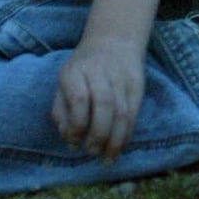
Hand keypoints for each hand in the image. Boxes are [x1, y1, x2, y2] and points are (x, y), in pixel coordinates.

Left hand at [52, 35, 145, 163]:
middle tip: (91, 151)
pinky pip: (134, 113)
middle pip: (104, 105)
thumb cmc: (82, 69)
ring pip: (122, 112)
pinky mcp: (137, 83)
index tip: (74, 142)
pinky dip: (127, 134)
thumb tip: (70, 140)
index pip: (79, 100)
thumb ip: (60, 111)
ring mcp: (121, 76)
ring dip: (115, 140)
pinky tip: (120, 146)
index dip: (77, 126)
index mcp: (75, 71)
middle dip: (98, 135)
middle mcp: (100, 71)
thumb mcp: (63, 82)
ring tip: (107, 158)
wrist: (113, 39)